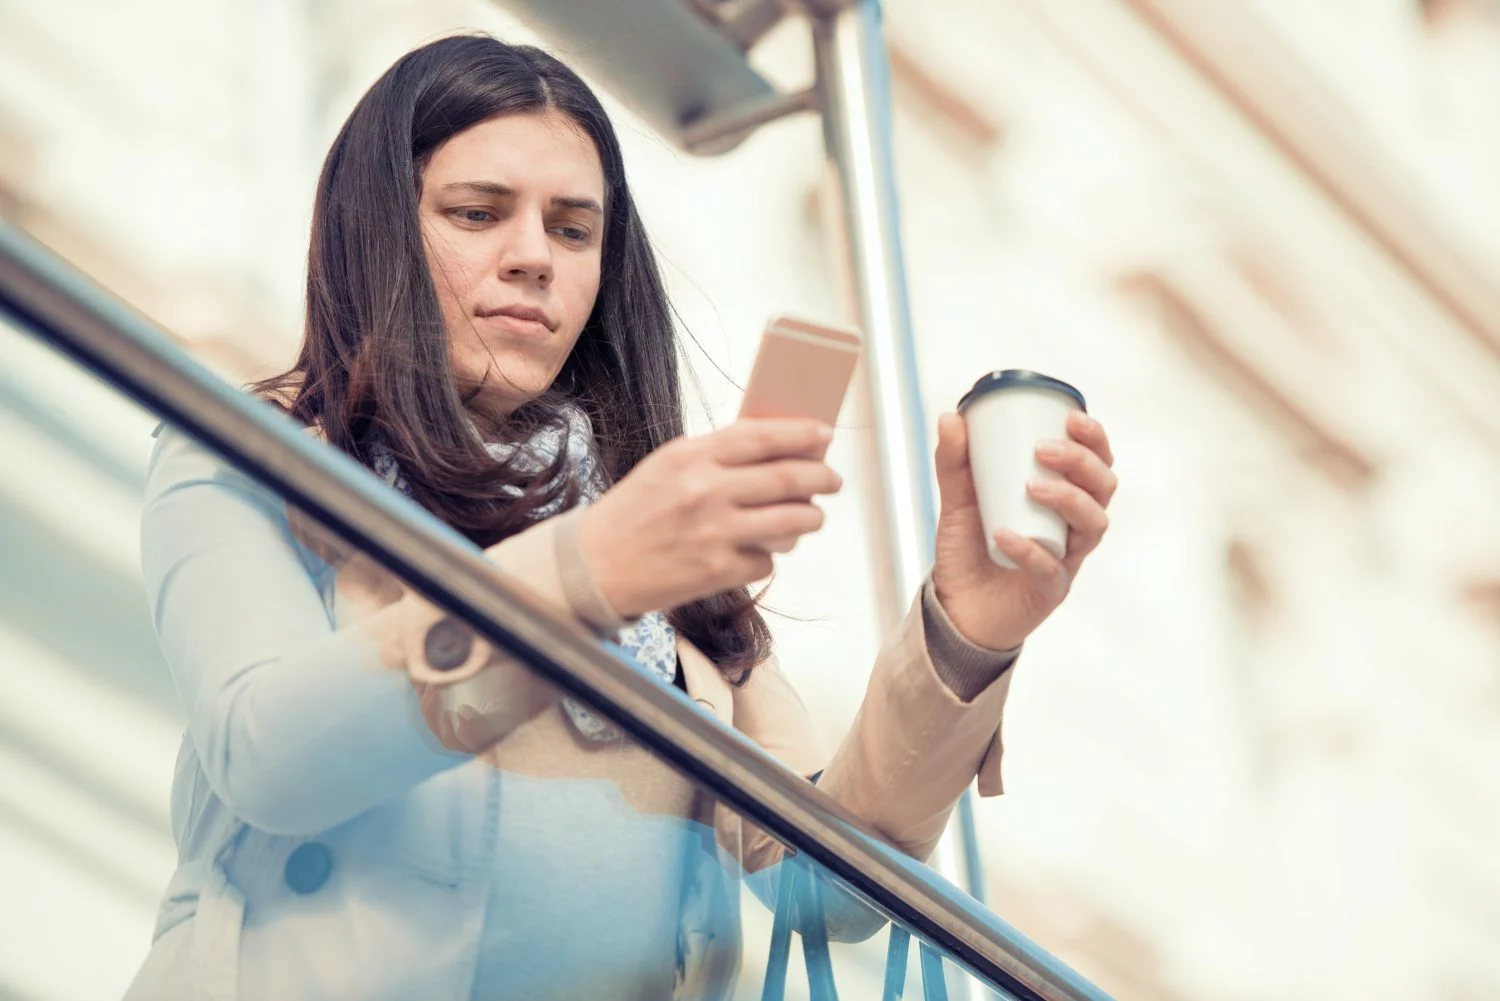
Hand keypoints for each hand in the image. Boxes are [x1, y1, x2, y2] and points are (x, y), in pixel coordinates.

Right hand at [578, 419, 842, 618]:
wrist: (594, 565)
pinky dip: (768, 555)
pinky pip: (767, 559)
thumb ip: (717, 454)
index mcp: (691, 457)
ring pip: (791, 521)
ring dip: (811, 518)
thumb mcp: (668, 465)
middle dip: (822, 478)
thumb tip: (777, 447)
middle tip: (832, 480)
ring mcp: (715, 533)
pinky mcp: (718, 571)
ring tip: (810, 517)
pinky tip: (753, 550)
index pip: (762, 437)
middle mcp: (706, 491)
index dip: (802, 434)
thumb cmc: (634, 512)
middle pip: (787, 478)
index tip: (824, 434)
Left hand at [931, 409, 1116, 650]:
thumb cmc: (968, 549)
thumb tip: (950, 417)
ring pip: (1093, 525)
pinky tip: (1005, 534)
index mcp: (1064, 498)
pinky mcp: (1049, 591)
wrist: (955, 608)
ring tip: (1032, 488)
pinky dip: (1030, 549)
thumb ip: (954, 462)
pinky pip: (1051, 568)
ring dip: (1069, 499)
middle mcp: (1074, 527)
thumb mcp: (957, 500)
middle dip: (1082, 462)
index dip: (1095, 440)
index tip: (1072, 418)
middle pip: (1103, 489)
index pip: (1097, 463)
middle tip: (1043, 449)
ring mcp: (1066, 559)